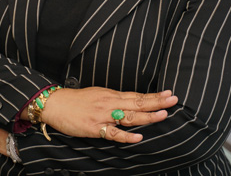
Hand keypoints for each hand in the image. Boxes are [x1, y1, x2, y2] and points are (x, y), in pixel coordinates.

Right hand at [41, 87, 177, 143]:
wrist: (57, 103)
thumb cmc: (78, 100)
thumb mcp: (99, 94)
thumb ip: (115, 99)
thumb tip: (131, 101)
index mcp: (112, 95)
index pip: (138, 95)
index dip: (154, 96)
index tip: (169, 93)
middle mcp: (111, 103)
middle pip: (138, 103)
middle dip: (157, 102)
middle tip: (173, 99)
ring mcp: (103, 115)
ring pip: (129, 116)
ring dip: (147, 116)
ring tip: (163, 115)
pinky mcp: (95, 127)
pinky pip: (113, 133)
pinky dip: (126, 136)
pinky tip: (138, 137)